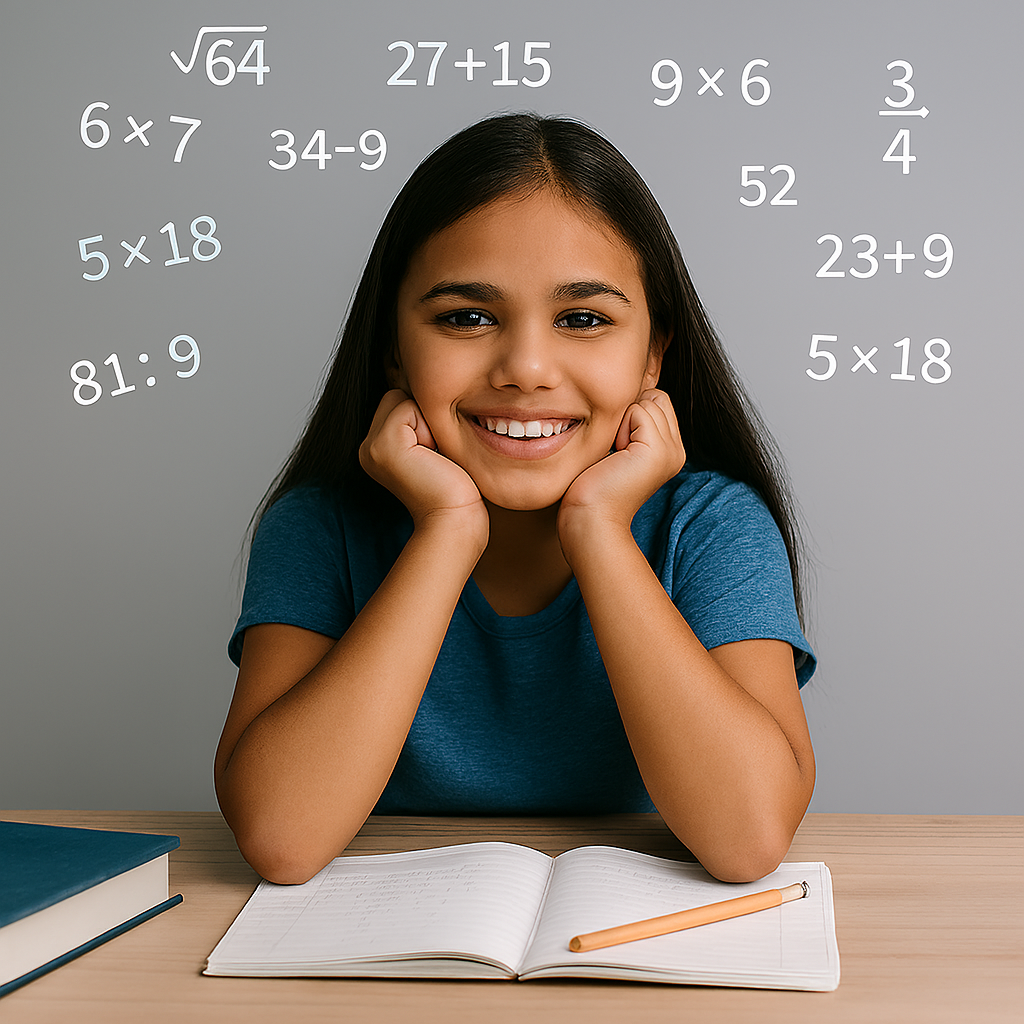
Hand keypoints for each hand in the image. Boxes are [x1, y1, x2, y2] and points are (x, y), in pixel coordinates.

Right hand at [359, 390, 487, 537]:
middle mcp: (367, 447)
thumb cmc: (455, 488)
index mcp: (377, 449)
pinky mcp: (383, 445)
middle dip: (422, 416)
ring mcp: (371, 447)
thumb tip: (423, 386)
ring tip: (433, 456)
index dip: (423, 418)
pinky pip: (408, 406)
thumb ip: (420, 422)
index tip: (435, 454)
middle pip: (396, 396)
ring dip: (427, 422)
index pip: (397, 402)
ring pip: (401, 398)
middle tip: (434, 454)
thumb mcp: (434, 447)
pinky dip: (427, 426)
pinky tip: (431, 456)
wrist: (455, 518)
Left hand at [558, 389, 684, 550]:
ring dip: (623, 420)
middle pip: (656, 396)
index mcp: (669, 450)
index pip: (657, 401)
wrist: (590, 519)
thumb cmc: (593, 486)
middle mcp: (676, 451)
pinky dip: (621, 427)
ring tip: (616, 454)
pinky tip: (616, 454)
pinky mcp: (658, 451)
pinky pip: (639, 410)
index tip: (617, 447)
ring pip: (648, 400)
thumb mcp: (617, 447)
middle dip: (629, 413)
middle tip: (616, 450)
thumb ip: (631, 423)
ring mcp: (671, 451)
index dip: (630, 414)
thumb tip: (632, 389)